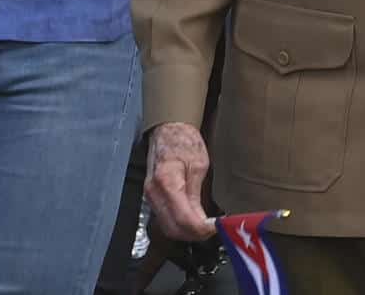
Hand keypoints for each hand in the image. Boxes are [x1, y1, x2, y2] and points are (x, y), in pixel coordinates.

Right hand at [144, 122, 216, 239]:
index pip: (183, 218)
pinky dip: (178, 226)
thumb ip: (197, 196)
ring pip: (167, 228)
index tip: (215, 229)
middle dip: (194, 234)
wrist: (167, 129)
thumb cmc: (183, 141)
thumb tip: (203, 221)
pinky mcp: (150, 197)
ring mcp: (149, 195)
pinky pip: (164, 220)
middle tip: (212, 230)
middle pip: (173, 228)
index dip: (201, 229)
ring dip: (186, 233)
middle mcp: (154, 192)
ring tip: (204, 227)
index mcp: (167, 182)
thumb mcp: (199, 165)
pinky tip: (192, 221)